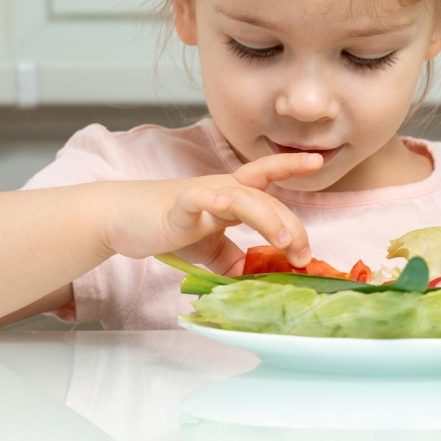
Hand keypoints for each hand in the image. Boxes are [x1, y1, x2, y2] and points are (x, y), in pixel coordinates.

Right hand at [101, 152, 322, 275]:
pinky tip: (221, 204)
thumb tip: (259, 280)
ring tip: (285, 241)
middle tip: (303, 254)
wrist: (122, 219)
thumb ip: (235, 261)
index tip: (318, 159)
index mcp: (232, 195)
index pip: (266, 177)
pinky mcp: (177, 206)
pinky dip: (210, 199)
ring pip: (242, 198)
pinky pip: (197, 198)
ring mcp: (201, 195)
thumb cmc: (168, 227)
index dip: (290, 165)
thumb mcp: (210, 248)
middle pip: (264, 198)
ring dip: (268, 218)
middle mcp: (222, 189)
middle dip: (290, 224)